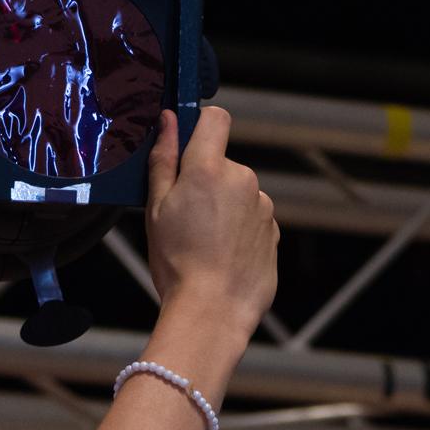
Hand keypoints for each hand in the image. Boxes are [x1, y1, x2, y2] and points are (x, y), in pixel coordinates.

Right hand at [145, 107, 278, 331]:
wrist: (213, 311)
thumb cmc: (178, 263)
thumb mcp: (155, 208)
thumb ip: (163, 159)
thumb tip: (168, 120)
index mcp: (209, 168)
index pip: (215, 118)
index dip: (201, 126)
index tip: (187, 147)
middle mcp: (243, 180)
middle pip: (222, 163)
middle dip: (205, 180)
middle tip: (184, 216)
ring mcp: (262, 207)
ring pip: (238, 193)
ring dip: (223, 207)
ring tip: (203, 242)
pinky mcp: (273, 231)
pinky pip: (252, 218)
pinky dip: (238, 230)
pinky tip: (221, 254)